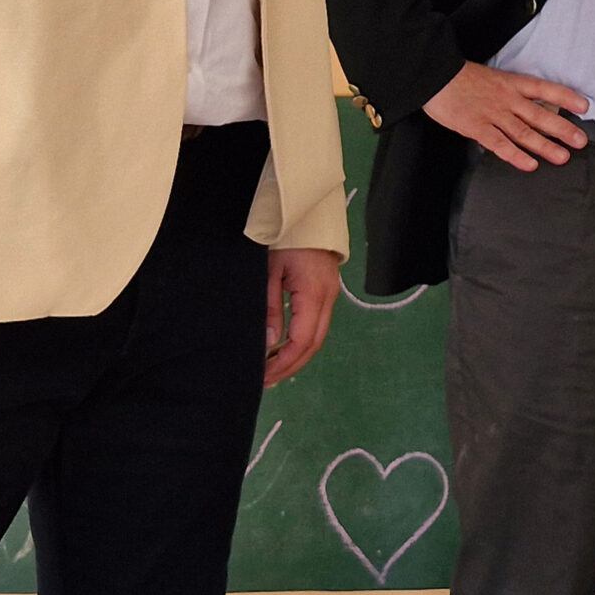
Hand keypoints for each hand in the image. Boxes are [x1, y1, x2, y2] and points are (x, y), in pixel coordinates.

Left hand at [263, 247, 342, 386]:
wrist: (307, 213)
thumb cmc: (284, 238)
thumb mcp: (269, 272)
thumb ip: (271, 308)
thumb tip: (271, 342)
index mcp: (314, 294)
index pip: (303, 340)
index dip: (284, 362)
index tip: (263, 375)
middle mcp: (328, 298)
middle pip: (314, 343)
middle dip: (291, 365)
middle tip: (266, 380)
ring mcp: (331, 295)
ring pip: (318, 336)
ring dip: (297, 355)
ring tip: (273, 370)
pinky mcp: (327, 291)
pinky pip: (317, 324)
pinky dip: (301, 341)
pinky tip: (285, 348)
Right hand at [422, 61, 590, 170]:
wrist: (435, 75)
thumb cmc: (463, 78)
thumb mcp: (494, 79)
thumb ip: (512, 93)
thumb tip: (532, 109)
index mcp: (511, 83)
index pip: (545, 89)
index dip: (566, 97)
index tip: (584, 106)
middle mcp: (507, 99)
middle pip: (539, 115)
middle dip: (562, 129)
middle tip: (581, 141)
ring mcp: (492, 114)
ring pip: (524, 132)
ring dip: (545, 146)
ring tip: (563, 157)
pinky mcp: (477, 128)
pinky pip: (499, 144)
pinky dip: (515, 155)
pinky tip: (529, 164)